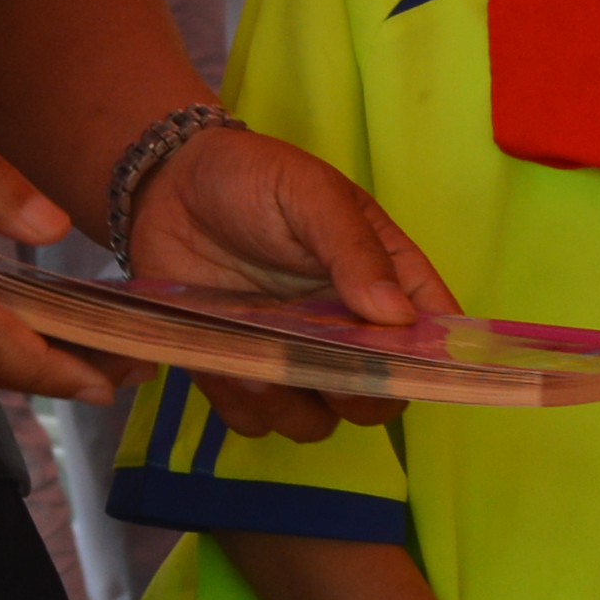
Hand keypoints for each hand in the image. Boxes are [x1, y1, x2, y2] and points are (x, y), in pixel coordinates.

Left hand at [131, 122, 449, 444]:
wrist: (165, 185)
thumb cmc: (251, 177)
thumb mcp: (310, 195)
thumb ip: (354, 250)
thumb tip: (398, 316)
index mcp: (381, 278)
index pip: (431, 333)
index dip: (433, 361)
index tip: (412, 369)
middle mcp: (344, 328)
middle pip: (379, 396)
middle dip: (362, 396)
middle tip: (331, 370)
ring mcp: (292, 354)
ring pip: (317, 421)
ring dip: (296, 407)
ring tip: (264, 366)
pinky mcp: (239, 372)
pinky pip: (255, 420)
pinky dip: (244, 405)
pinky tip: (227, 362)